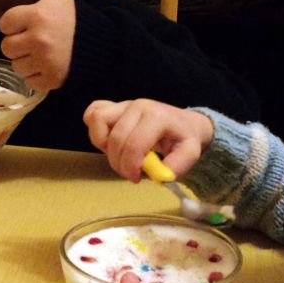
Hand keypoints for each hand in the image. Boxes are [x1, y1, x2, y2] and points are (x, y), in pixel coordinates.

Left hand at [0, 0, 75, 89]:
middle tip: (37, 40)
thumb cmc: (73, 18)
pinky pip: (28, 80)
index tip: (31, 23)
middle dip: (19, 44)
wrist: (98, 46)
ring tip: (44, 53)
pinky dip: (36, 75)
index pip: (4, 23)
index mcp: (36, 15)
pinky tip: (49, 65)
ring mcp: (44, 61)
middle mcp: (38, 38)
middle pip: (7, 46)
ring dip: (26, 60)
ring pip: (16, 64)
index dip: (15, 23)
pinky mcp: (50, 79)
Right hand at [83, 98, 213, 181]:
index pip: (134, 144)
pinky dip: (95, 130)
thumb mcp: (190, 155)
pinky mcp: (115, 106)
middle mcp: (139, 106)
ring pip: (98, 120)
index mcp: (157, 117)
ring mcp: (125, 104)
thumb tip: (160, 176)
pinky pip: (93, 112)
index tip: (136, 178)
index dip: (130, 167)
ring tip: (118, 155)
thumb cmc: (184, 139)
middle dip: (119, 163)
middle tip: (130, 173)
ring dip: (103, 144)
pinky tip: (108, 143)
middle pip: (115, 138)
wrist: (185, 124)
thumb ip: (177, 167)